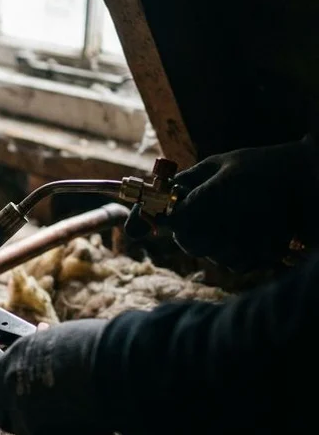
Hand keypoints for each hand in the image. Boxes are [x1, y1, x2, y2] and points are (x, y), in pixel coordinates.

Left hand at [0, 319, 116, 434]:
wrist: (109, 365)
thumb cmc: (97, 348)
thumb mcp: (63, 340)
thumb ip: (47, 349)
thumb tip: (43, 336)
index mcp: (16, 356)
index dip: (2, 392)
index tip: (14, 399)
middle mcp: (11, 384)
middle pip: (2, 413)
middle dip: (20, 419)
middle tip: (46, 421)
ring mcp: (22, 413)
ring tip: (77, 424)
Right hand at [125, 135, 318, 271]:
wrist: (316, 184)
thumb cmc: (274, 171)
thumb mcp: (231, 177)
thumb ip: (197, 199)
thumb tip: (171, 222)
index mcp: (197, 185)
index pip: (158, 202)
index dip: (142, 216)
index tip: (133, 232)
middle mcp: (209, 210)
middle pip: (186, 238)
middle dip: (204, 235)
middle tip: (229, 220)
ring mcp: (229, 231)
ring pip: (213, 254)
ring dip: (237, 243)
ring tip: (262, 222)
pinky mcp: (250, 249)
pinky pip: (239, 264)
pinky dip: (257, 252)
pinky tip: (274, 235)